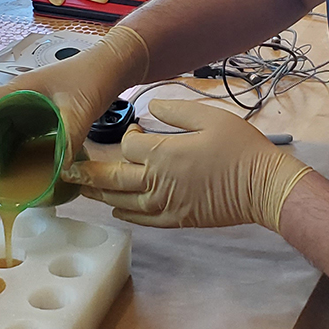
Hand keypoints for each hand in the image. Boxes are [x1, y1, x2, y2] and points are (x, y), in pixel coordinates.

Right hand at [0, 25, 149, 158]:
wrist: (114, 64)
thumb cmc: (94, 75)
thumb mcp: (79, 109)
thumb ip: (69, 138)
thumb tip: (60, 170)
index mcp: (21, 88)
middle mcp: (21, 94)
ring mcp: (32, 102)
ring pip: (5, 126)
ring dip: (0, 148)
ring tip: (2, 172)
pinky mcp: (43, 110)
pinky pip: (22, 130)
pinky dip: (17, 146)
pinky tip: (22, 162)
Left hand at [64, 99, 313, 230]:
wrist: (262, 186)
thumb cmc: (239, 148)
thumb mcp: (209, 117)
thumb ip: (176, 111)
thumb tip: (151, 107)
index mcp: (163, 154)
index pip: (128, 147)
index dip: (127, 138)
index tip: (135, 133)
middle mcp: (157, 182)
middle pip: (113, 178)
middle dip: (87, 173)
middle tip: (65, 170)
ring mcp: (166, 205)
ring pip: (122, 201)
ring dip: (100, 195)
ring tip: (81, 190)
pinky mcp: (176, 220)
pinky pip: (143, 219)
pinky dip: (125, 214)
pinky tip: (115, 210)